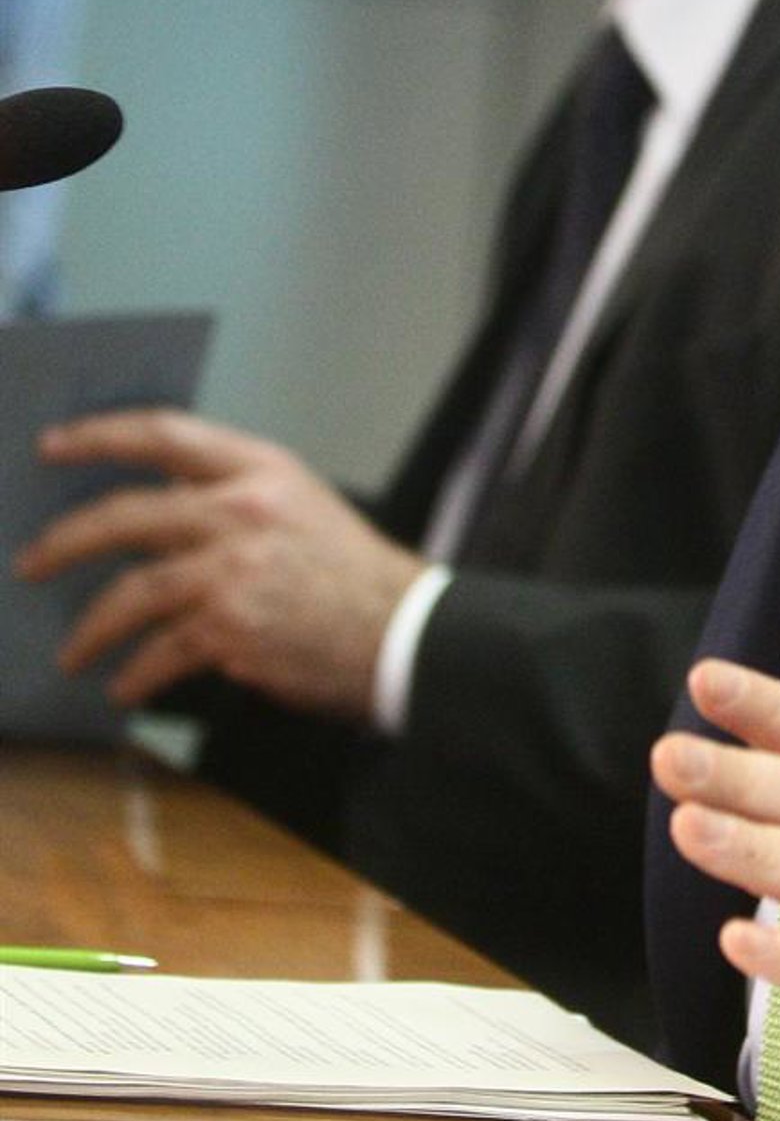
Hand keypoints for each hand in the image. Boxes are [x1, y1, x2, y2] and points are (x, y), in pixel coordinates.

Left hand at [16, 409, 419, 718]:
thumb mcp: (299, 504)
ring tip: (72, 650)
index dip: (100, 436)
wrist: (402, 633)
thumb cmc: (353, 573)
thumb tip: (160, 499)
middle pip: (125, 515)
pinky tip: (123, 686)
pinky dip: (134, 674)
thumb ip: (233, 493)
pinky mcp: (229, 629)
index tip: (55, 445)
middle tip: (32, 562)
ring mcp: (231, 570)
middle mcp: (241, 511)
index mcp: (261, 470)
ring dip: (90, 627)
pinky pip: (157, 652)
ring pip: (129, 591)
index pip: (164, 435)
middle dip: (64, 542)